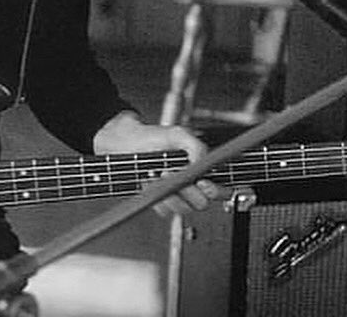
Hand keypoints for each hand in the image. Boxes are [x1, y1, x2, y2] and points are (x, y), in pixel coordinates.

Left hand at [92, 111, 223, 213]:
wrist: (125, 144)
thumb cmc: (152, 137)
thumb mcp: (177, 134)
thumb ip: (195, 146)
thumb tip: (201, 163)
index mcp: (201, 170)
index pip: (221, 190)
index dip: (216, 191)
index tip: (202, 182)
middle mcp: (191, 185)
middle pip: (201, 203)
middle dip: (188, 191)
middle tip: (171, 174)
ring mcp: (175, 195)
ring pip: (183, 209)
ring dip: (169, 194)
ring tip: (156, 174)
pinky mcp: (159, 201)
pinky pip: (164, 211)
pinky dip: (156, 197)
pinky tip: (148, 182)